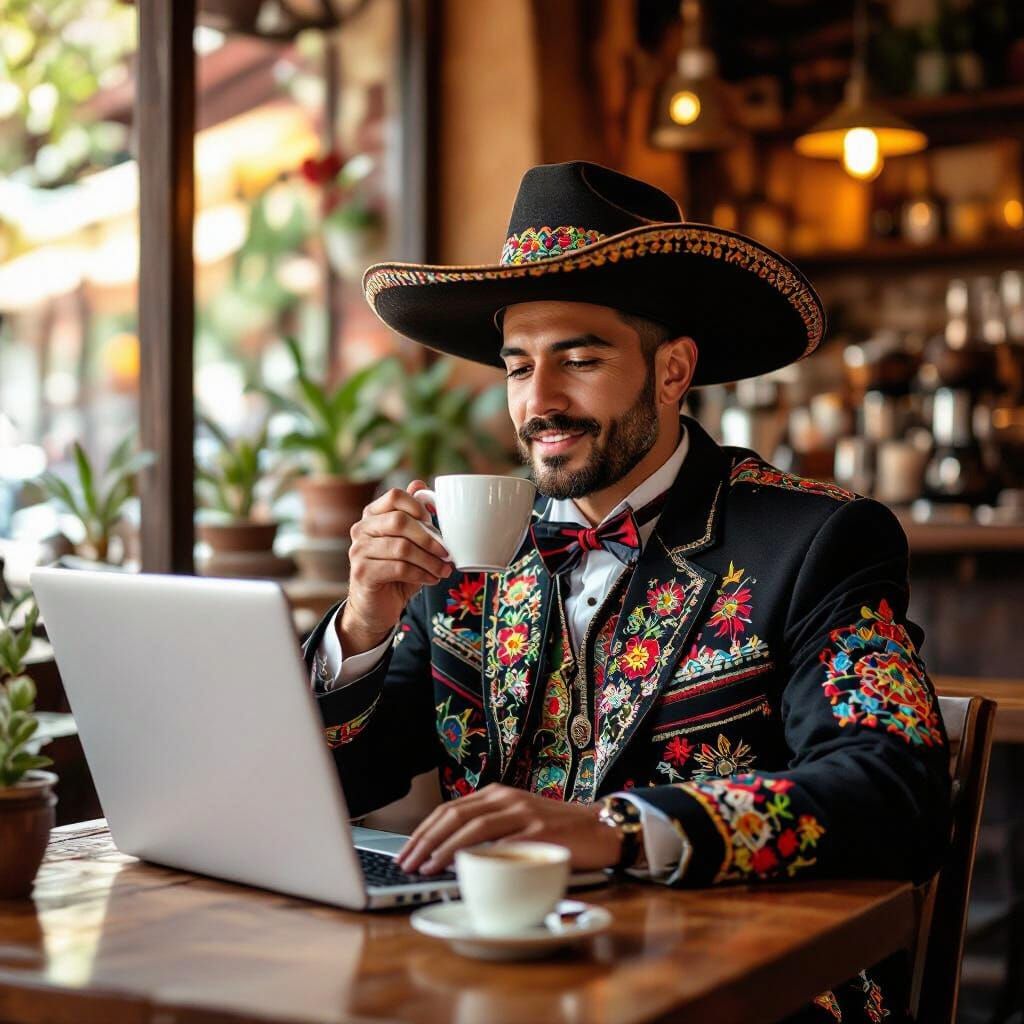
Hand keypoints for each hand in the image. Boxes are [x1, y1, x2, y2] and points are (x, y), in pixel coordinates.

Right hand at [340, 480, 453, 653]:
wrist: (375, 608)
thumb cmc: (396, 572)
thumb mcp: (409, 543)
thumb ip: (414, 516)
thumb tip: (420, 485)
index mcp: (372, 516)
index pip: (394, 496)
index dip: (418, 506)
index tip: (434, 522)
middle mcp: (361, 529)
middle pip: (399, 521)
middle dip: (429, 538)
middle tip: (447, 552)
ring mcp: (358, 551)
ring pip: (402, 548)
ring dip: (430, 560)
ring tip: (443, 569)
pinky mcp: (362, 572)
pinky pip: (399, 568)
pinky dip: (422, 574)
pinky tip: (431, 579)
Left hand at [395, 784, 622, 874]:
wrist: (600, 827)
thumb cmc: (555, 830)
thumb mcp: (517, 818)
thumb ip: (489, 827)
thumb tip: (447, 852)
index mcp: (498, 794)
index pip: (450, 809)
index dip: (423, 830)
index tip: (405, 852)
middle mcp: (507, 799)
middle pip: (455, 815)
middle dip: (425, 840)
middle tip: (406, 863)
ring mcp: (524, 814)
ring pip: (473, 827)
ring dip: (444, 849)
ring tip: (426, 867)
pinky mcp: (540, 833)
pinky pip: (503, 845)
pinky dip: (481, 858)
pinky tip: (466, 871)